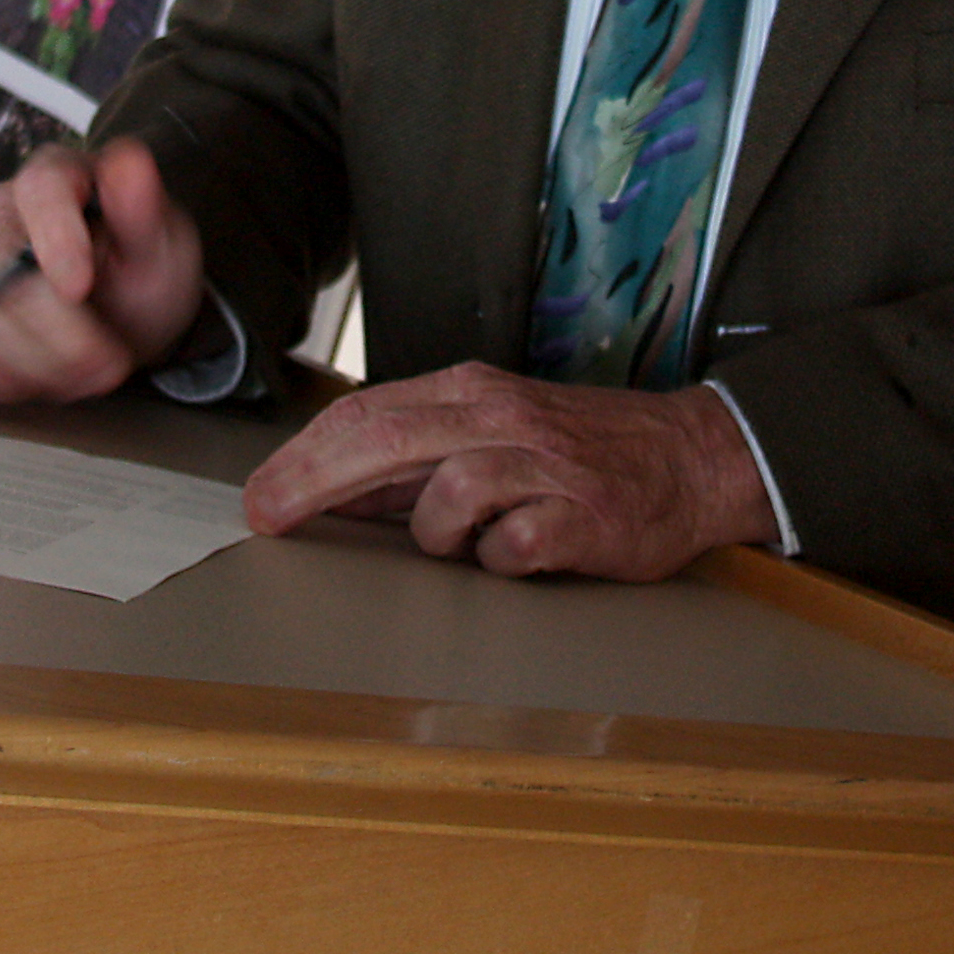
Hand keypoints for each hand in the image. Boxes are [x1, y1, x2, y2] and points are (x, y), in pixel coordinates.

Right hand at [0, 137, 205, 403]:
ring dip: (33, 365)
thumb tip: (130, 163)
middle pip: (3, 270)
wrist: (126, 314)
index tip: (79, 289)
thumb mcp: (164, 241)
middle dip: (62, 334)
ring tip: (78, 372)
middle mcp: (1, 212)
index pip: (40, 190)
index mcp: (57, 176)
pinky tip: (27, 380)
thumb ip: (145, 207)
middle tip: (109, 363)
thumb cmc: (141, 270)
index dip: (55, 239)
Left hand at [241, 362, 779, 580]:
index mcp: (471, 394)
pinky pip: (512, 547)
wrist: (692, 458)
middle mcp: (501, 419)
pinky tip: (513, 556)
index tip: (260, 496)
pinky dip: (498, 560)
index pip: (367, 414)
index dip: (304, 456)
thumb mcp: (492, 432)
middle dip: (314, 479)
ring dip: (434, 532)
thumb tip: (332, 488)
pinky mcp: (584, 519)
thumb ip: (418, 458)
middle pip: (387, 439)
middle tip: (269, 516)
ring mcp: (545, 468)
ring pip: (449, 494)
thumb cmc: (580, 450)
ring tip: (462, 543)